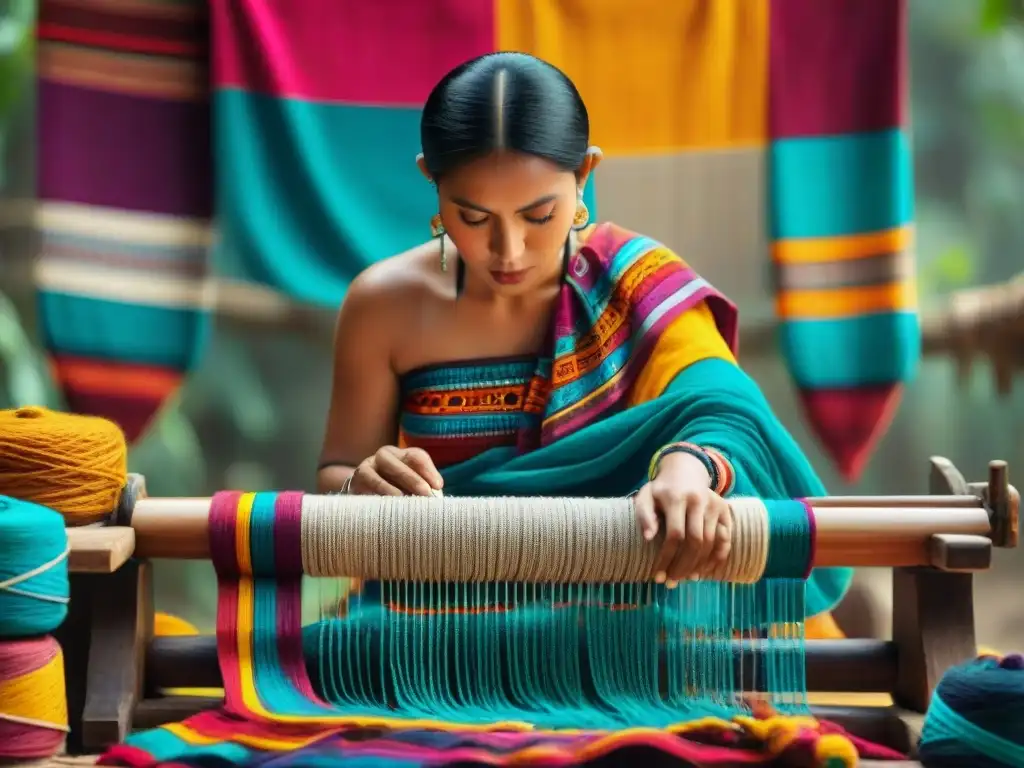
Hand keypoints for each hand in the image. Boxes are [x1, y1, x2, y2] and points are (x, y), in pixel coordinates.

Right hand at [349, 446, 443, 496]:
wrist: (361, 500)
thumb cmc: (392, 495)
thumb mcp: (408, 491)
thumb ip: (422, 490)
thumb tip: (435, 497)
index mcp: (403, 456)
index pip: (418, 456)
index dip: (429, 470)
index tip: (438, 486)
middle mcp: (387, 455)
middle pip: (404, 461)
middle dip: (416, 478)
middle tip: (426, 494)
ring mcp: (372, 462)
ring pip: (388, 466)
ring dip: (401, 482)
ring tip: (409, 499)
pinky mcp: (359, 475)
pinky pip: (371, 478)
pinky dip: (383, 488)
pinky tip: (392, 499)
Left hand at [633, 451, 731, 585]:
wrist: (685, 470)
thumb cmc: (661, 490)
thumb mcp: (646, 496)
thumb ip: (644, 515)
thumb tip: (649, 538)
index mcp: (676, 497)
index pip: (675, 534)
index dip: (667, 558)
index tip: (658, 575)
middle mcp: (699, 500)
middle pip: (695, 541)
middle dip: (683, 566)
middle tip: (672, 582)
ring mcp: (715, 505)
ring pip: (711, 543)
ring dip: (698, 566)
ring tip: (685, 578)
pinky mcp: (726, 511)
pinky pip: (725, 540)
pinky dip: (716, 559)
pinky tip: (704, 572)